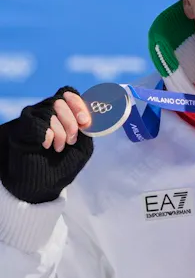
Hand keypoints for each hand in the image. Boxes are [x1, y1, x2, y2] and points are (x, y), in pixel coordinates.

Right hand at [0, 87, 93, 203]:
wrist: (43, 182)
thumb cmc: (65, 164)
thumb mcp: (83, 146)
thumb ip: (86, 129)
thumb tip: (88, 116)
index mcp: (65, 114)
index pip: (70, 95)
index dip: (79, 104)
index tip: (84, 122)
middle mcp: (48, 112)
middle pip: (61, 101)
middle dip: (71, 122)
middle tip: (72, 140)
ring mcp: (34, 118)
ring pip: (49, 110)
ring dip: (60, 131)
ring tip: (59, 147)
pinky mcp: (23, 127)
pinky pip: (35, 121)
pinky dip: (46, 133)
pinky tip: (47, 145)